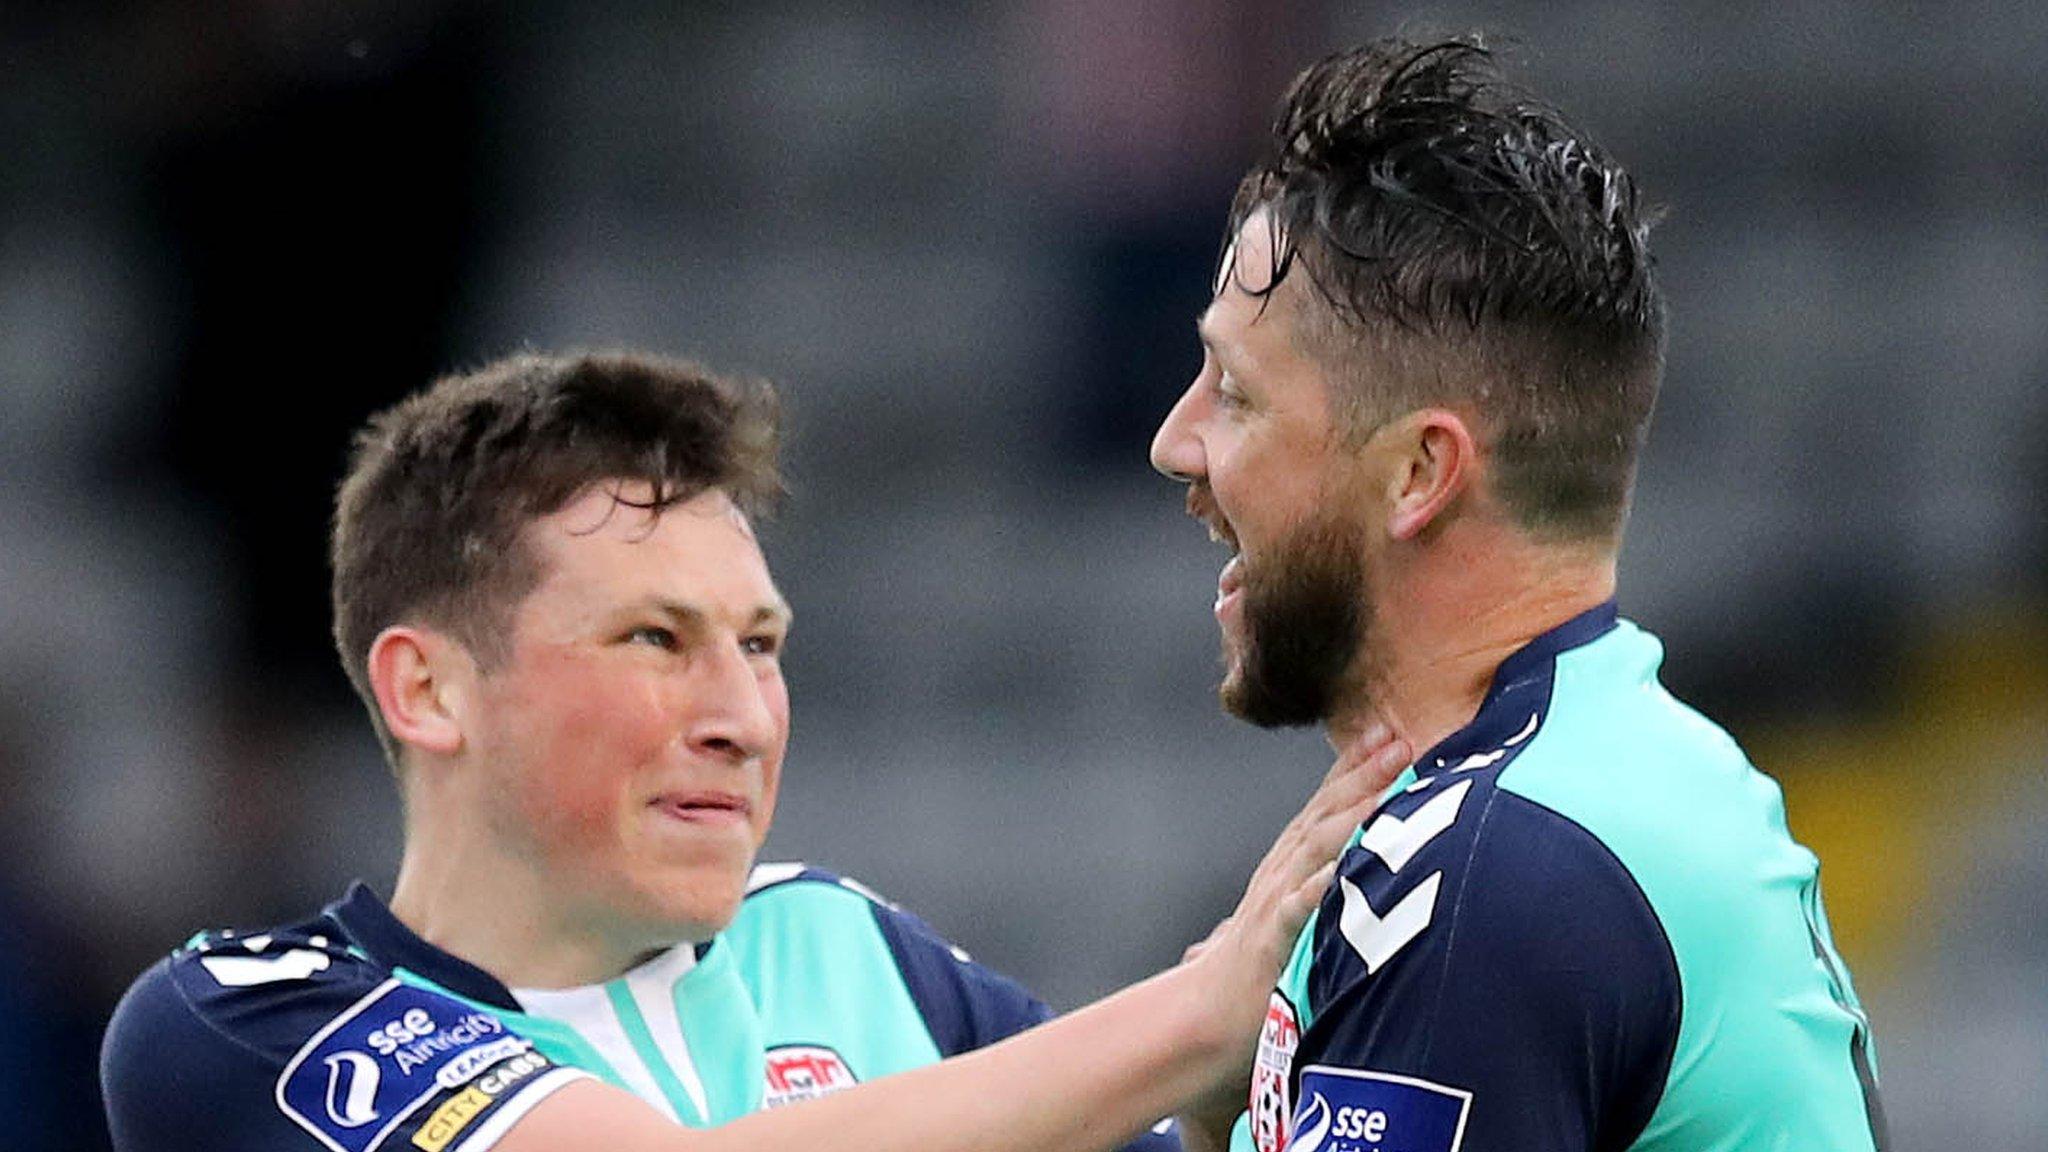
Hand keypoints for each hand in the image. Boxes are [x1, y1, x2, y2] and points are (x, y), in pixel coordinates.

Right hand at [1176, 723, 1410, 1129]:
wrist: (1211, 1010)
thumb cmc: (1264, 959)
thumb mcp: (1295, 903)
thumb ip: (1323, 872)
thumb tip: (1364, 851)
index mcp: (1290, 860)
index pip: (1325, 801)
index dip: (1356, 765)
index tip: (1387, 730)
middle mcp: (1283, 869)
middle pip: (1325, 812)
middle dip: (1363, 775)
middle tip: (1399, 740)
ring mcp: (1276, 900)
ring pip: (1315, 850)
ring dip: (1350, 817)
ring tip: (1384, 790)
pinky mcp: (1273, 939)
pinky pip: (1299, 909)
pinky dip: (1320, 887)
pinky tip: (1342, 872)